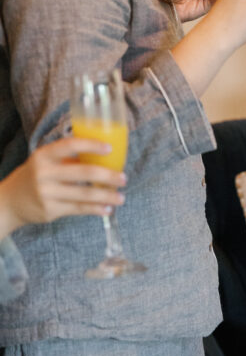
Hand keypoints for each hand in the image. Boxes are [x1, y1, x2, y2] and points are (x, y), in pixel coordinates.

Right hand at [0, 137, 125, 238]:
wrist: (10, 201)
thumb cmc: (36, 176)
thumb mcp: (46, 161)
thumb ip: (68, 158)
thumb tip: (104, 157)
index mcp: (44, 155)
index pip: (70, 145)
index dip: (91, 146)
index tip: (110, 148)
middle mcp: (44, 173)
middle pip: (83, 172)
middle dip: (108, 176)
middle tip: (123, 178)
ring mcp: (47, 193)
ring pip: (84, 194)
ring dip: (107, 196)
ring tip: (121, 197)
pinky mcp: (50, 210)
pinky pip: (78, 208)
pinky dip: (96, 209)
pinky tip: (107, 209)